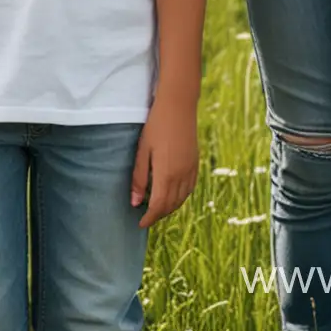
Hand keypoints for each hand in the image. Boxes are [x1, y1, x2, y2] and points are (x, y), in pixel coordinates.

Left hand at [132, 99, 198, 226]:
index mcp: (166, 175)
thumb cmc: (156, 126)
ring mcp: (191, 170)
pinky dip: (180, 198)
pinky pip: (189, 189)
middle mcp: (181, 176)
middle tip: (146, 217)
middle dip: (158, 215)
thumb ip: (139, 178)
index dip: (149, 218)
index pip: (158, 206)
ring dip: (169, 208)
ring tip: (156, 208)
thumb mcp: (142, 150)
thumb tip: (135, 202)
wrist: (179, 106)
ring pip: (181, 199)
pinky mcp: (195, 164)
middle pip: (171, 206)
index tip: (140, 223)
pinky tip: (172, 195)